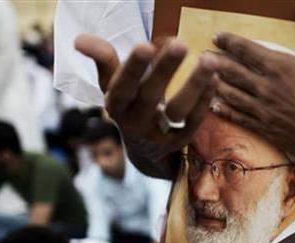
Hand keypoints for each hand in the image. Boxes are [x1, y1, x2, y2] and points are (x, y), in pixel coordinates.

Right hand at [74, 34, 215, 162]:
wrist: (143, 150)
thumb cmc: (128, 103)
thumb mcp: (112, 85)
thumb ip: (102, 59)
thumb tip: (79, 39)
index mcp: (116, 104)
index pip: (121, 87)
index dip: (132, 68)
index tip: (145, 45)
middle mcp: (134, 122)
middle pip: (150, 95)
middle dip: (164, 69)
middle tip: (180, 43)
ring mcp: (158, 135)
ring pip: (177, 111)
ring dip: (194, 85)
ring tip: (209, 60)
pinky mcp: (178, 142)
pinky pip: (193, 122)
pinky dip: (204, 101)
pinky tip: (215, 79)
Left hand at [208, 0, 294, 170]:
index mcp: (281, 67)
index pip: (248, 50)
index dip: (231, 42)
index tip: (217, 37)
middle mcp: (267, 88)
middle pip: (234, 72)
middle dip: (216, 62)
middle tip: (201, 57)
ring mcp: (265, 111)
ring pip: (233, 95)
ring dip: (216, 85)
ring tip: (201, 78)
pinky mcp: (268, 131)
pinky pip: (241, 119)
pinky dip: (225, 112)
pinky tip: (215, 107)